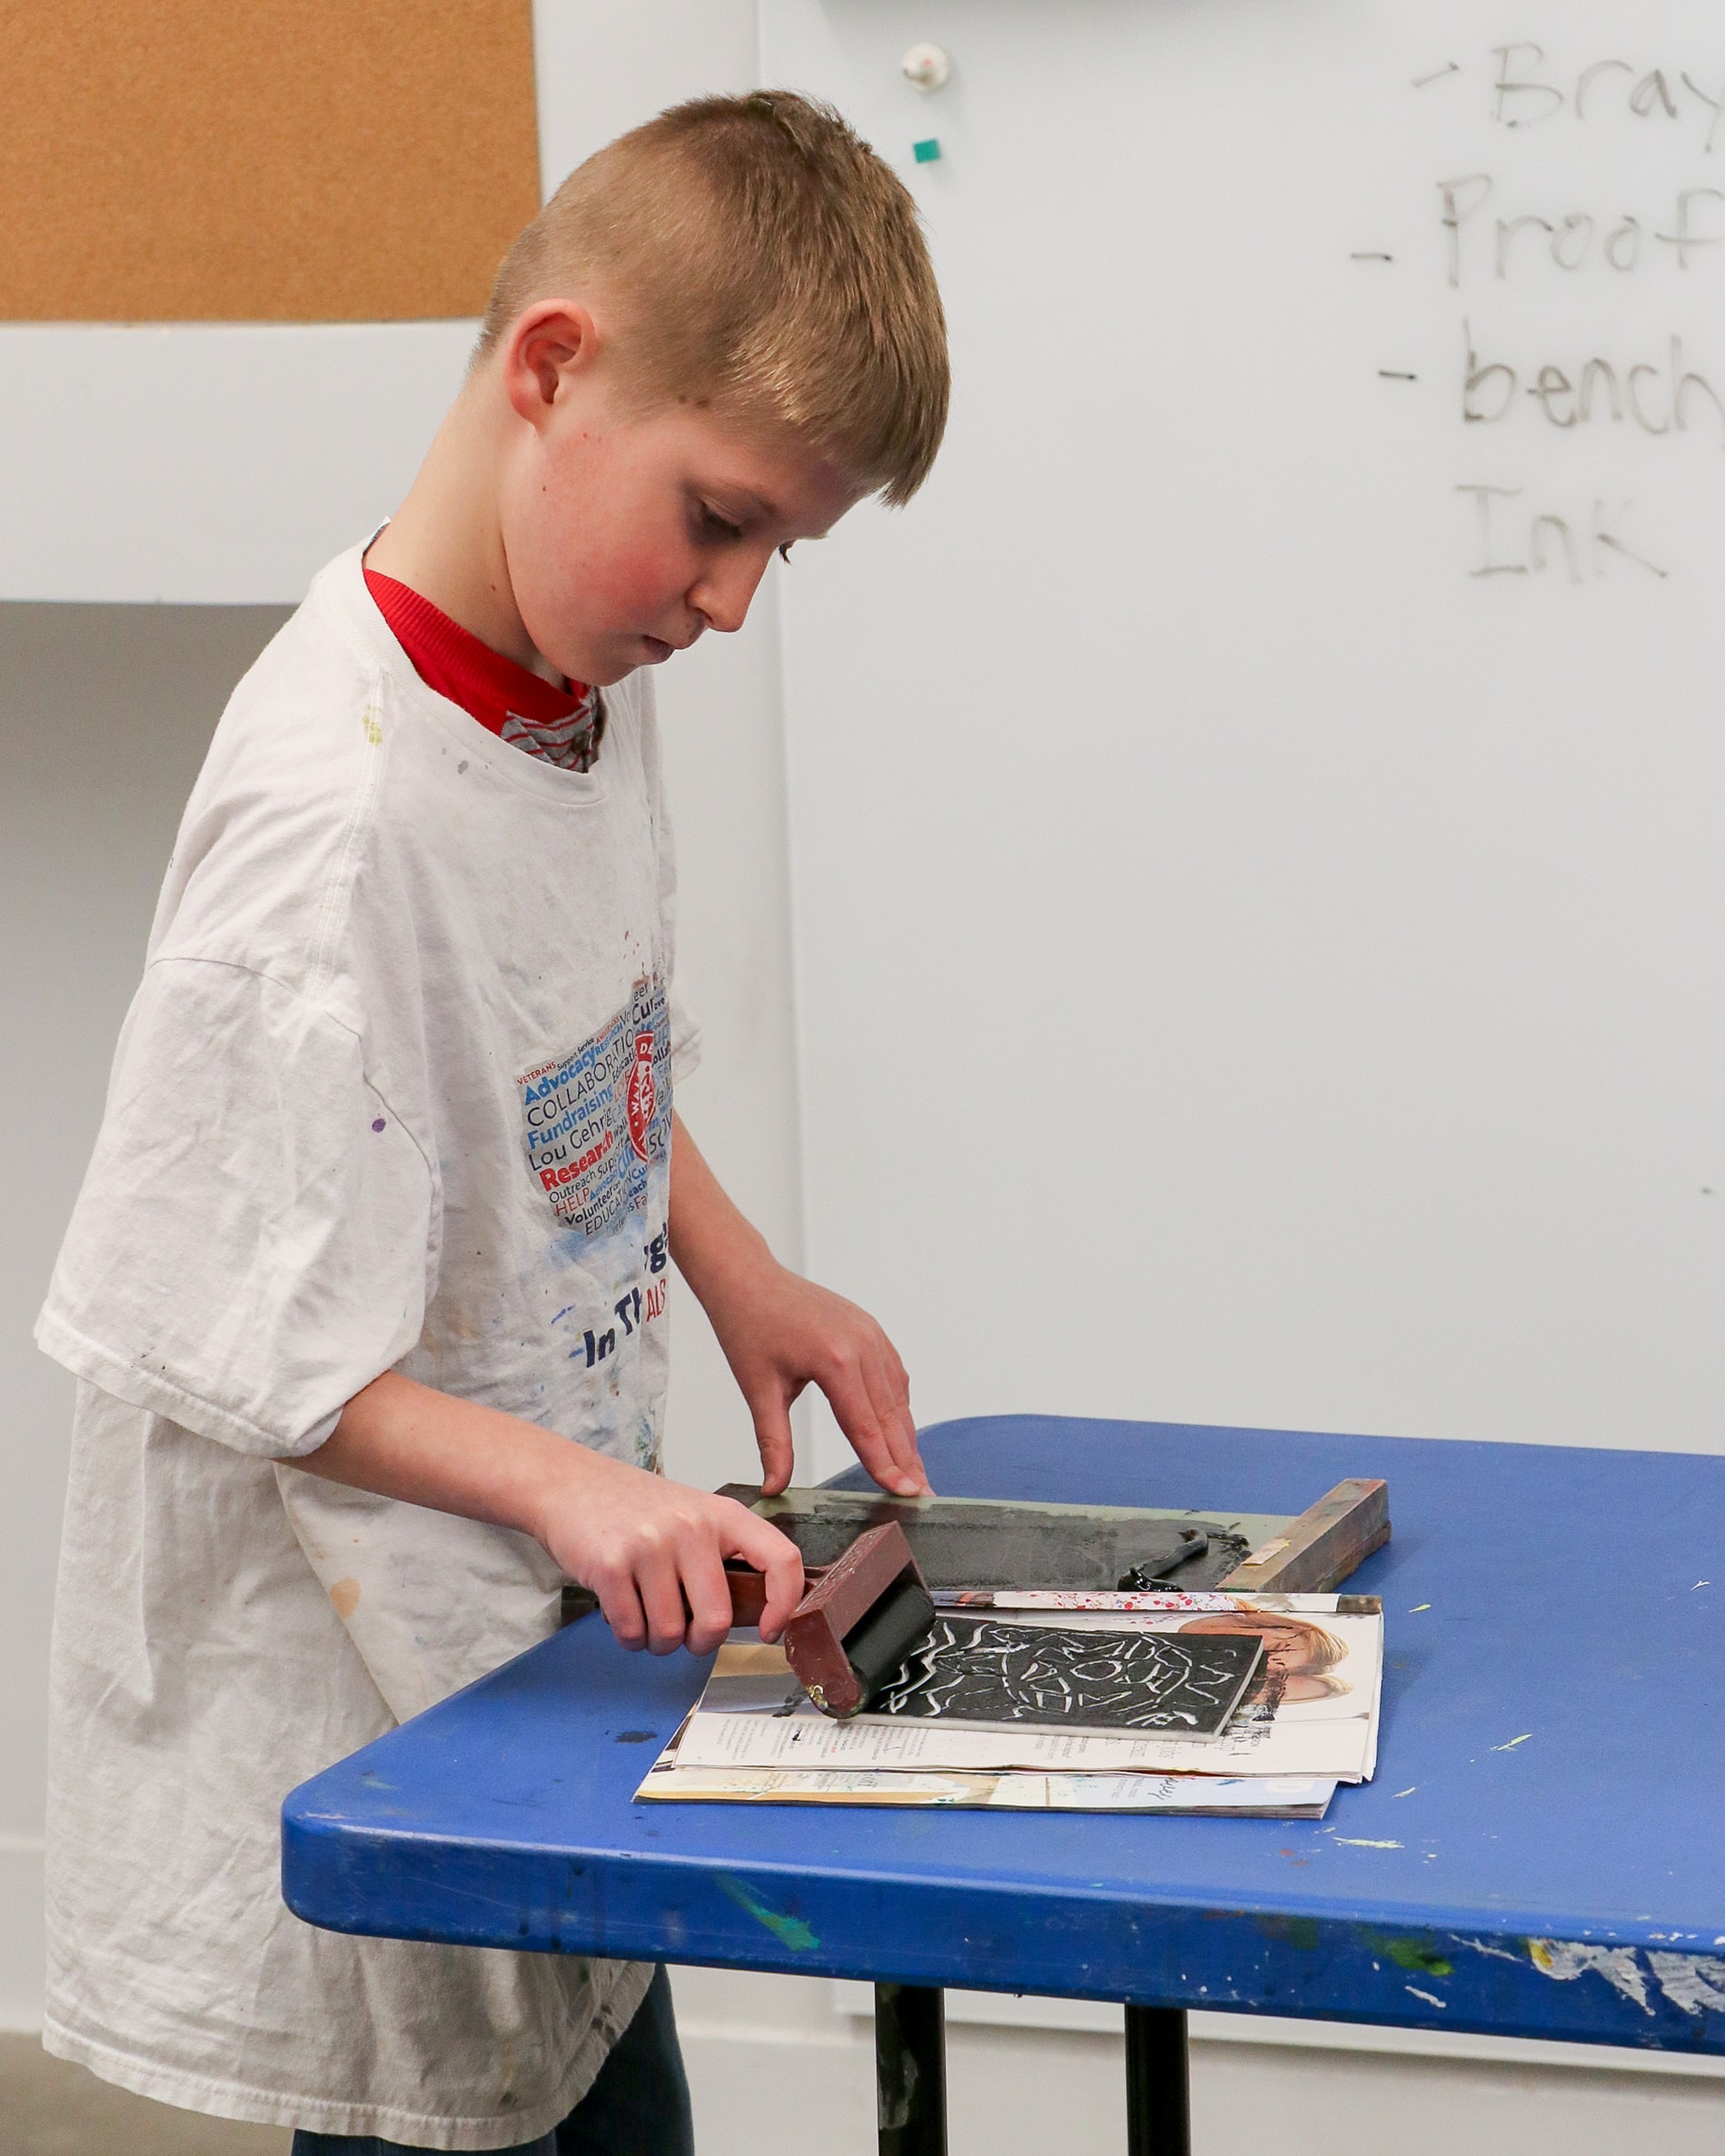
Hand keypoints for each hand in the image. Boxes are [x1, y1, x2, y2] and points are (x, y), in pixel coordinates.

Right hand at [531, 1448, 805, 1652]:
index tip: (770, 1630)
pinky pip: (632, 1632)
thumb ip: (723, 1556)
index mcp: (723, 1514)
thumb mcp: (692, 1516)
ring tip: (645, 1613)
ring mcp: (651, 1545)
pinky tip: (623, 1613)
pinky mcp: (611, 1566)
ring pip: (670, 1634)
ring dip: (657, 1641)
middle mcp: (691, 1527)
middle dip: (699, 1642)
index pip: (781, 1559)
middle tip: (684, 1632)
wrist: (568, 1483)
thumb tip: (756, 1616)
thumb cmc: (634, 1509)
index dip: (785, 1604)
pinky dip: (628, 1637)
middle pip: (716, 1620)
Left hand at [703, 1258, 931, 1499]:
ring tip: (915, 1472)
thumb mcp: (759, 1390)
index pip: (866, 1428)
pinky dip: (900, 1406)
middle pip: (890, 1416)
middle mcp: (862, 1345)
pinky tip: (901, 1430)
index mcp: (835, 1361)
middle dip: (907, 1459)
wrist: (747, 1278)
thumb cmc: (748, 1326)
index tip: (904, 1495)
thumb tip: (773, 1487)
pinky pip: (894, 1374)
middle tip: (922, 1496)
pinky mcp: (870, 1330)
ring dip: (907, 1436)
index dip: (886, 1466)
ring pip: (897, 1397)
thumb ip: (774, 1443)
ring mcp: (871, 1334)